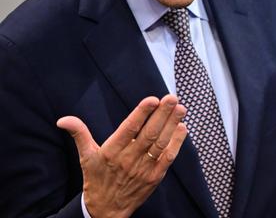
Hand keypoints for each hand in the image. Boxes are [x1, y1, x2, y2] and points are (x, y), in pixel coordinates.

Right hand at [57, 94, 186, 217]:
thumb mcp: (86, 156)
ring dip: (172, 125)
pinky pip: (168, 157)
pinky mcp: (155, 176)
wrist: (106, 210)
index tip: (152, 99)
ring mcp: (143, 168)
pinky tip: (182, 128)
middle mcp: (128, 159)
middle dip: (162, 114)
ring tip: (180, 108)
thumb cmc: (97, 178)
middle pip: (149, 133)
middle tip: (172, 98)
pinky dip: (176, 143)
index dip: (141, 113)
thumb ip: (79, 134)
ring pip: (160, 143)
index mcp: (111, 151)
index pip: (129, 129)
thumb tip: (63, 120)